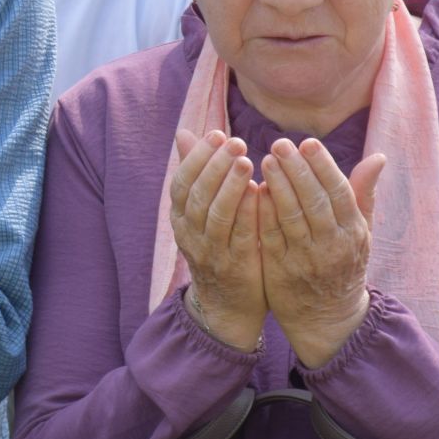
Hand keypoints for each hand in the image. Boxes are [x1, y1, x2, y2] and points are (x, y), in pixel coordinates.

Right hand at [168, 129, 266, 350]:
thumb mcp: (198, 213)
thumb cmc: (216, 248)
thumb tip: (183, 133)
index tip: (217, 134)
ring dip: (230, 186)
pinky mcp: (236, 266)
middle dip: (215, 165)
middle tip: (235, 142)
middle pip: (197, 195)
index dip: (197, 158)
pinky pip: (240, 236)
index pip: (181, 182)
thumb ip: (196, 173)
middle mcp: (189, 234)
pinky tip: (259, 192)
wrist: (227, 305)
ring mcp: (211, 252)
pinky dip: (247, 213)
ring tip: (246, 161)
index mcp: (179, 218)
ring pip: (215, 214)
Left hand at [258, 138, 383, 366]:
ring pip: (292, 218)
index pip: (339, 193)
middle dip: (298, 171)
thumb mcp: (361, 233)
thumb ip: (363, 194)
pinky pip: (271, 237)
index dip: (323, 167)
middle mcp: (332, 246)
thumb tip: (379, 157)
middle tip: (281, 144)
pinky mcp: (281, 270)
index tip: (308, 143)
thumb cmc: (344, 264)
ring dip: (279, 187)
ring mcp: (306, 259)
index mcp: (353, 232)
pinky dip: (263, 213)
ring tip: (267, 160)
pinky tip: (254, 190)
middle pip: (314, 202)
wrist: (329, 318)